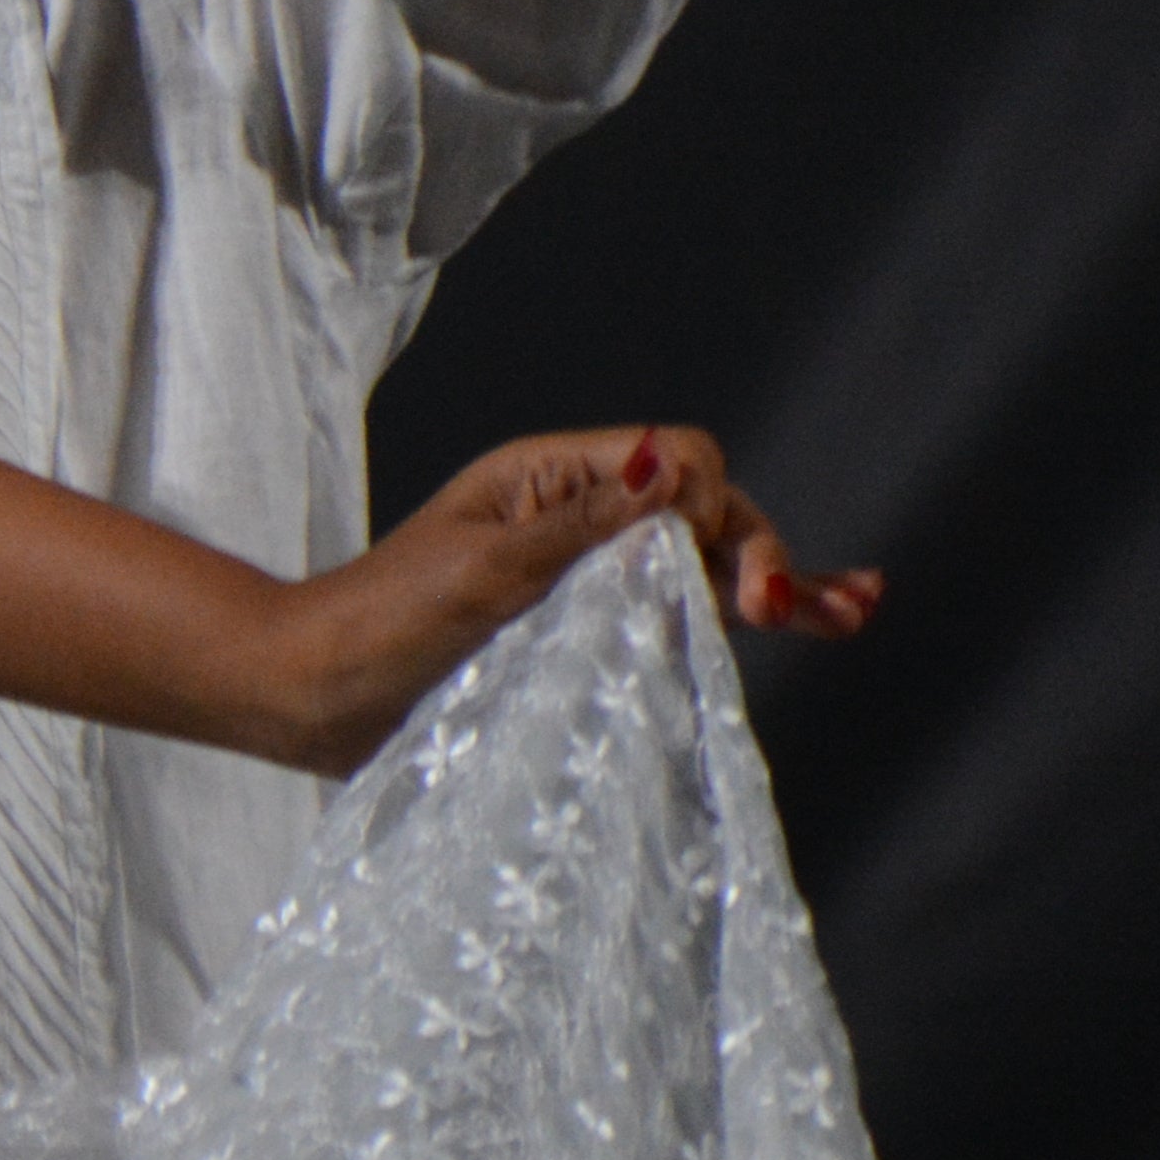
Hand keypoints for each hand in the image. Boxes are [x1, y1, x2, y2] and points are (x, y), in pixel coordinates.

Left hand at [280, 424, 876, 770]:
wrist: (308, 699)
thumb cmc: (376, 624)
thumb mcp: (481, 571)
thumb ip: (584, 528)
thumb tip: (668, 467)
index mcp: (551, 479)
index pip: (677, 460)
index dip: (712, 505)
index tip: (713, 574)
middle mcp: (580, 521)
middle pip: (706, 512)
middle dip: (757, 552)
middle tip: (780, 612)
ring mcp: (588, 582)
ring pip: (704, 567)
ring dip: (777, 583)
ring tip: (851, 612)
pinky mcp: (586, 640)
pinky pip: (677, 619)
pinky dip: (741, 621)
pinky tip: (815, 624)